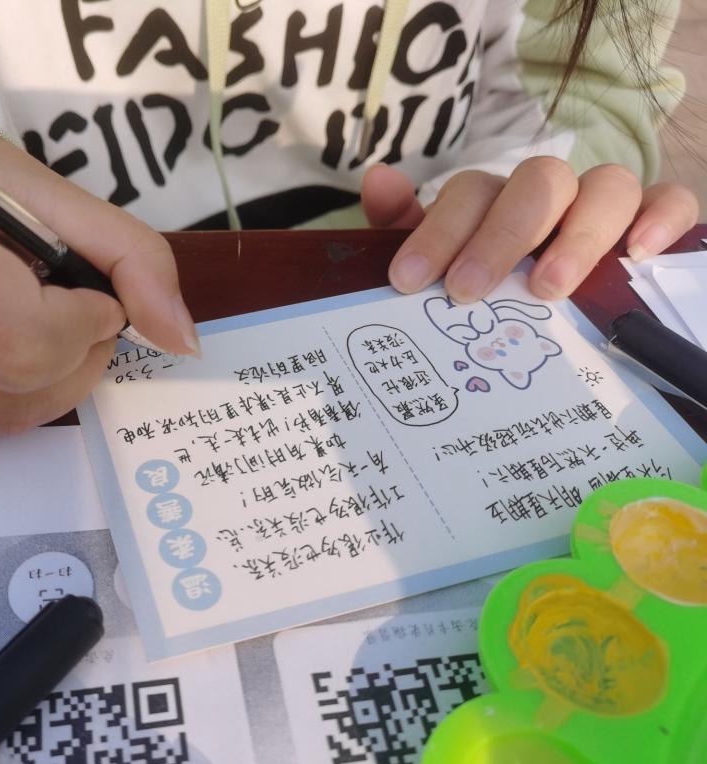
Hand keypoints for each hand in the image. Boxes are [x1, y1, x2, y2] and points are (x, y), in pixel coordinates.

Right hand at [0, 125, 198, 437]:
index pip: (14, 338)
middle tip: (75, 318)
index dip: (78, 328)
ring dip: (40, 389)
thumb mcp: (38, 187)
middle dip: (71, 364)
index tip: (90, 297)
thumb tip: (182, 340)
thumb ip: (128, 254)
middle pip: (3, 397)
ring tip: (38, 331)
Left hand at [361, 159, 698, 302]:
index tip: (408, 282)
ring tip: (547, 287)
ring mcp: (602, 204)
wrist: (555, 300)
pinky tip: (636, 255)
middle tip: (468, 290)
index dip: (437, 233)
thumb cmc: (490, 282)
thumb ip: (405, 228)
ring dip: (577, 235)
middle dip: (499, 236)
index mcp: (495, 200)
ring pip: (607, 186)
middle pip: (536, 184)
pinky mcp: (652, 219)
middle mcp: (549, 194)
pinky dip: (660, 216)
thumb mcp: (441, 262)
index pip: (469, 193)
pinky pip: (671, 200)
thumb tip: (376, 178)